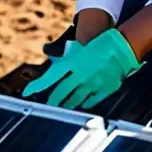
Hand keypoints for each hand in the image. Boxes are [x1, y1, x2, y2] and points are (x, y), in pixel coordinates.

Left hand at [22, 29, 142, 110]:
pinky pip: (90, 101)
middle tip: (49, 104)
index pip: (50, 76)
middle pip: (61, 92)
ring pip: (74, 100)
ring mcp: (93, 83)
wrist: (123, 46)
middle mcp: (81, 74)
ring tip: (63, 107)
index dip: (38, 85)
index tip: (28, 91)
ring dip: (67, 105)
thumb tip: (55, 65)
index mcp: (74, 61)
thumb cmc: (102, 43)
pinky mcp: (104, 89)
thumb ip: (68, 59)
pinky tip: (82, 104)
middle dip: (53, 100)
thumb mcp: (81, 48)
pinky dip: (84, 103)